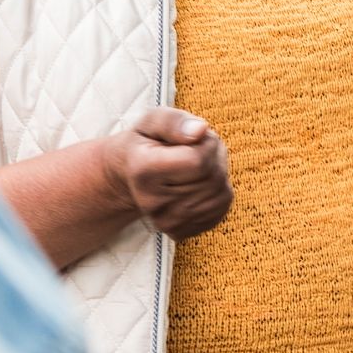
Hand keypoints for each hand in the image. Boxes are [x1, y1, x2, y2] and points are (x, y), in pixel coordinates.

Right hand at [106, 107, 231, 240]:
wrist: (130, 176)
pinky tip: (198, 183)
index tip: (193, 138)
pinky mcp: (184, 231)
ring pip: (221, 195)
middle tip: (194, 149)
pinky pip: (222, 208)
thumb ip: (175, 122)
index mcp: (143, 171)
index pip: (198, 161)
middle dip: (214, 157)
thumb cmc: (146, 142)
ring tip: (196, 164)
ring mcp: (167, 222)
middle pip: (212, 178)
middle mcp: (152, 202)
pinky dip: (218, 192)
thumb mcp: (153, 121)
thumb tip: (200, 130)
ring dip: (218, 174)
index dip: (206, 143)